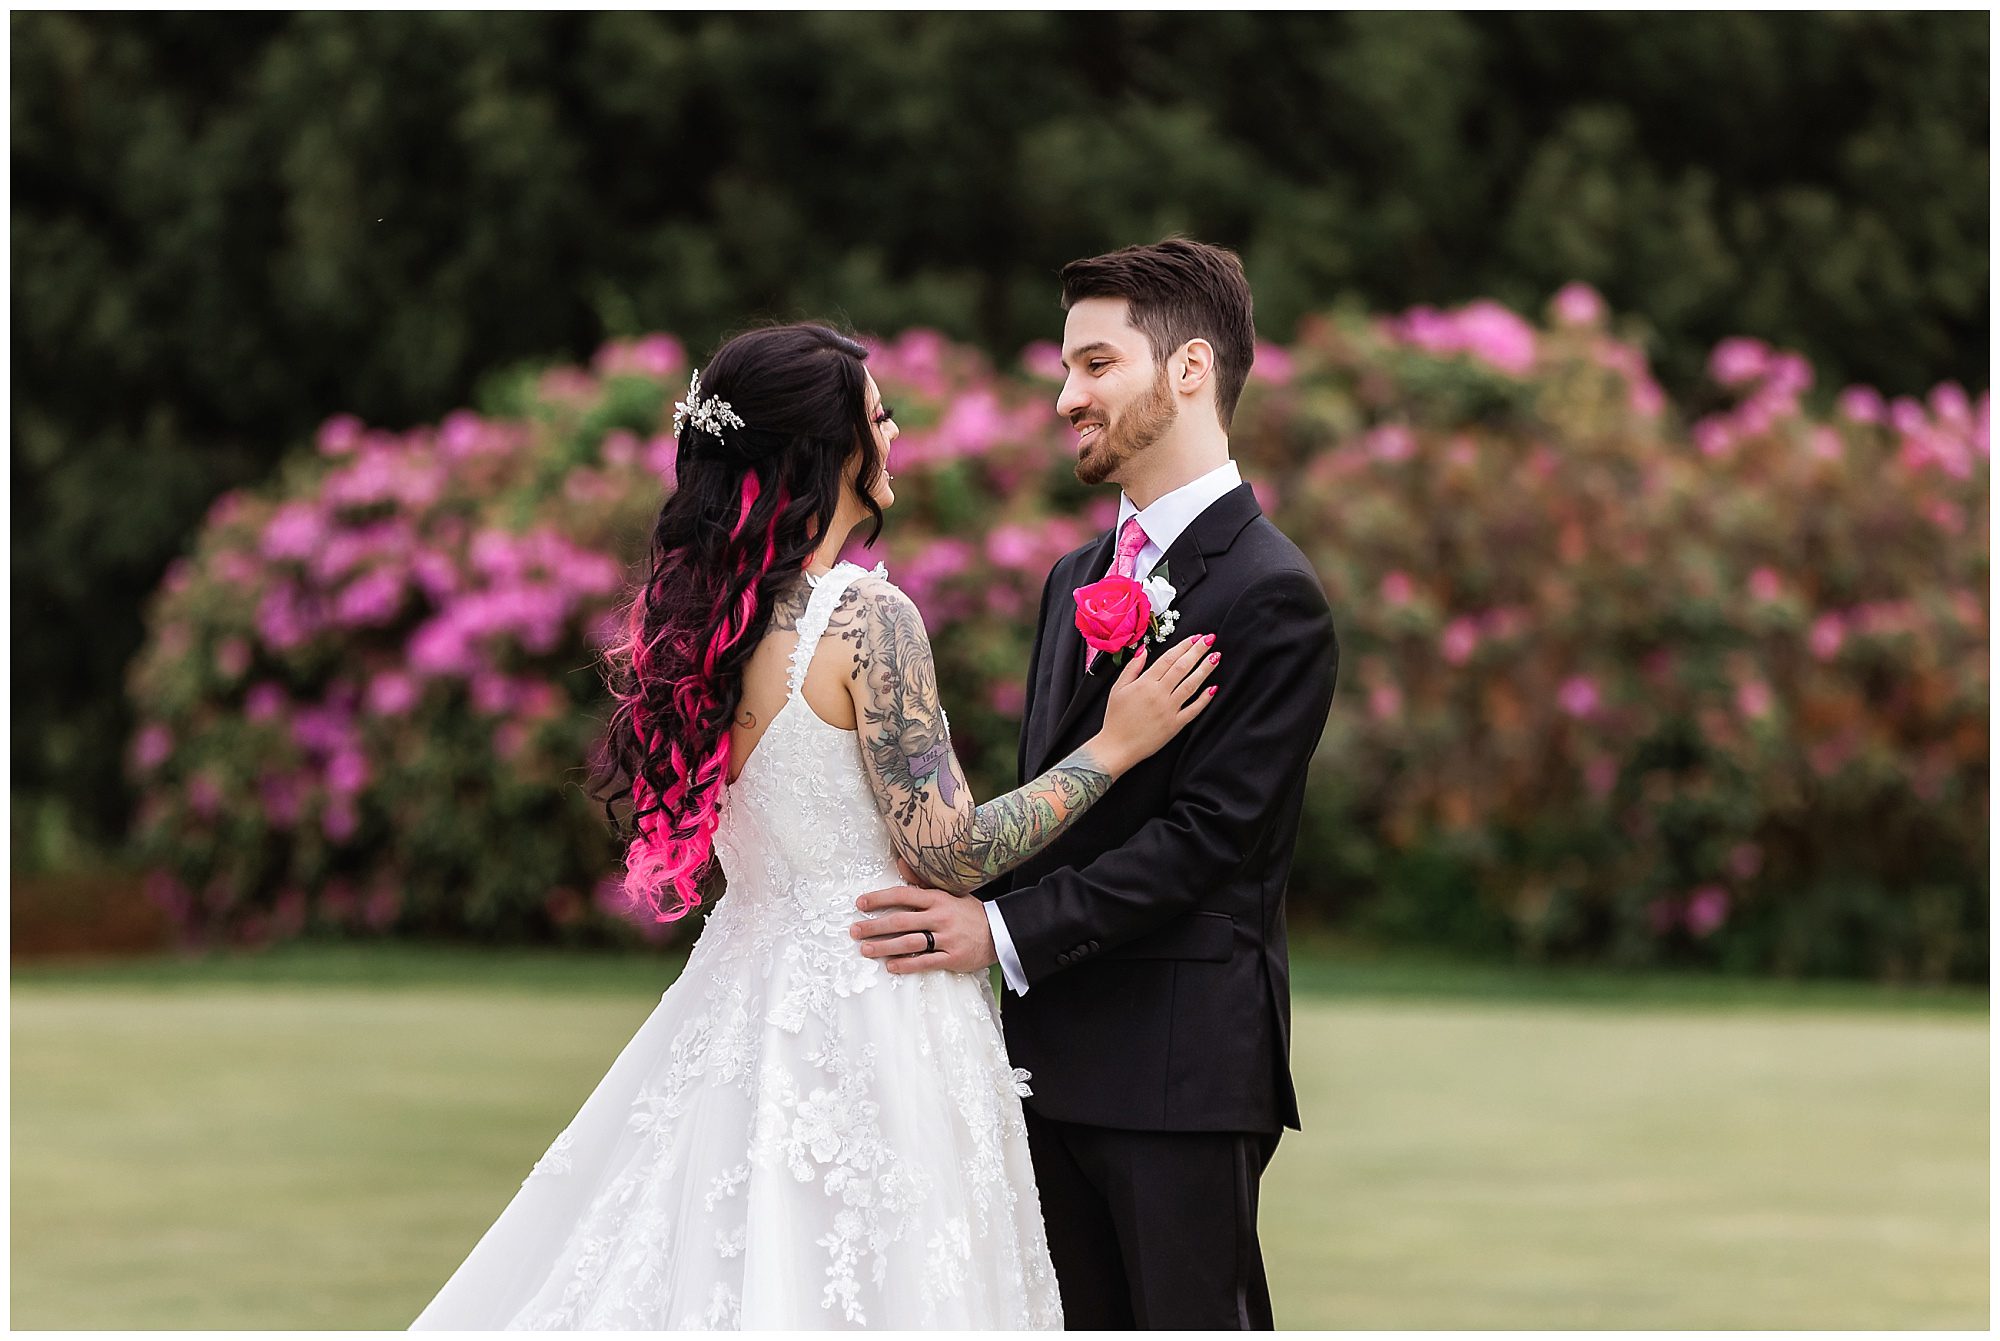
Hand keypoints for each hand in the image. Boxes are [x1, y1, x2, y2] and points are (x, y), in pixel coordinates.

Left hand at [849, 881, 996, 974]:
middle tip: (854, 931)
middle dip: (874, 926)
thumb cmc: (969, 912)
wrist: (1000, 932)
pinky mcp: (952, 957)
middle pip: (901, 921)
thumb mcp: (949, 891)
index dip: (880, 899)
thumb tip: (900, 862)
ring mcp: (946, 938)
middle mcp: (940, 917)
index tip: (860, 904)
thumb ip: (922, 881)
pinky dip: (906, 964)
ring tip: (866, 950)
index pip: (903, 895)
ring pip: (909, 943)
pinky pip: (925, 962)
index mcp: (938, 898)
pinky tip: (891, 966)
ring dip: (885, 947)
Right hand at [1092, 632, 1218, 774]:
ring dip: (1205, 670)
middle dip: (1198, 651)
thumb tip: (1144, 649)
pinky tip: (1213, 688)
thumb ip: (1132, 667)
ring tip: (1215, 657)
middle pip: (1182, 668)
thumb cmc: (1115, 718)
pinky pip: (1193, 710)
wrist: (1117, 746)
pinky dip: (1204, 699)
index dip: (1184, 646)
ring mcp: (1169, 710)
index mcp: (1145, 683)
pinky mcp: (1175, 725)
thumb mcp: (1118, 688)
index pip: (1168, 659)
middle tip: (1210, 639)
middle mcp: (1159, 694)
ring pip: (1191, 685)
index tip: (1195, 637)